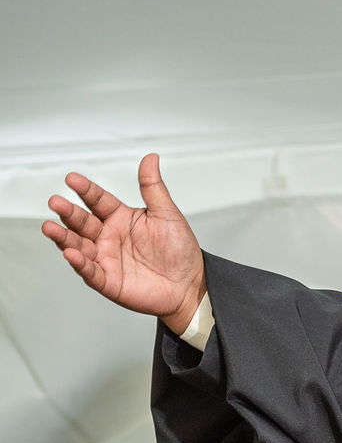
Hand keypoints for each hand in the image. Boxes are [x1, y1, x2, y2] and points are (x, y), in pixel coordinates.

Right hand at [42, 154, 207, 332]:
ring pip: (78, 245)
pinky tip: (70, 253)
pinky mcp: (108, 280)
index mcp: (120, 218)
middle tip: (56, 201)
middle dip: (68, 212)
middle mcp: (108, 236)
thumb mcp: (167, 214)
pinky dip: (79, 263)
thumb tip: (151, 158)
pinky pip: (90, 271)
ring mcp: (105, 258)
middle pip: (82, 222)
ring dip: (63, 237)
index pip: (98, 200)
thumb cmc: (179, 249)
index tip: (72, 179)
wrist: (190, 284)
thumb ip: (153, 187)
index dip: (86, 190)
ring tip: (50, 227)